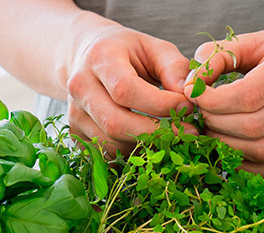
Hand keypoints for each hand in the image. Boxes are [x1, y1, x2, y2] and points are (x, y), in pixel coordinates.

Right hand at [66, 23, 193, 155]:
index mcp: (100, 58)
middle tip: (185, 131)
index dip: (159, 104)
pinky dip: (131, 152)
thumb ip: (175, 68)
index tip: (187, 107)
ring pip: (112, 143)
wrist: (88, 57)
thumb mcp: (154, 48)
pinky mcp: (76, 132)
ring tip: (169, 135)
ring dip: (145, 145)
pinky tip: (147, 139)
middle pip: (115, 123)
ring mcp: (74, 112)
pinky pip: (106, 153)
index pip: (126, 90)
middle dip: (155, 133)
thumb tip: (190, 96)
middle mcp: (80, 86)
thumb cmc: (127, 52)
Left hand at [184, 22, 263, 175]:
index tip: (194, 96)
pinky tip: (233, 151)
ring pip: (263, 151)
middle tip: (202, 117)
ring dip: (228, 147)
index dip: (212, 102)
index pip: (248, 95)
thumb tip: (190, 85)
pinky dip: (249, 166)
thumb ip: (220, 56)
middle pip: (253, 127)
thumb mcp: (258, 39)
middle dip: (217, 125)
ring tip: (214, 132)